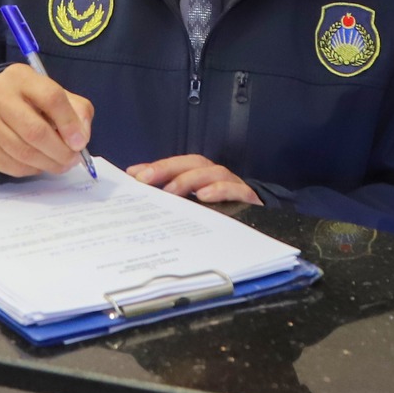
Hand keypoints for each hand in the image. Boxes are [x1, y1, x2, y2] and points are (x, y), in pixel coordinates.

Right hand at [0, 66, 94, 177]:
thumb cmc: (29, 100)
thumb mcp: (55, 94)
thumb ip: (76, 111)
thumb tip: (81, 139)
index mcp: (21, 77)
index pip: (50, 97)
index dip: (69, 123)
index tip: (80, 142)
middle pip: (35, 131)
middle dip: (60, 151)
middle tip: (72, 159)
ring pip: (22, 152)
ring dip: (48, 164)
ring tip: (61, 164)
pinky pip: (10, 165)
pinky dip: (31, 170)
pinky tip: (39, 164)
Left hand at [126, 154, 261, 206]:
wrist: (260, 229)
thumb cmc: (223, 217)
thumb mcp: (196, 210)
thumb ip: (175, 204)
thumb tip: (143, 202)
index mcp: (203, 177)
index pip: (177, 165)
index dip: (156, 166)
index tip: (133, 174)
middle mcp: (216, 177)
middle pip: (193, 163)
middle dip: (167, 168)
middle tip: (145, 179)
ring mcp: (233, 185)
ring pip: (213, 172)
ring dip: (190, 179)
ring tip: (171, 191)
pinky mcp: (248, 199)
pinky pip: (236, 189)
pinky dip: (220, 190)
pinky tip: (204, 197)